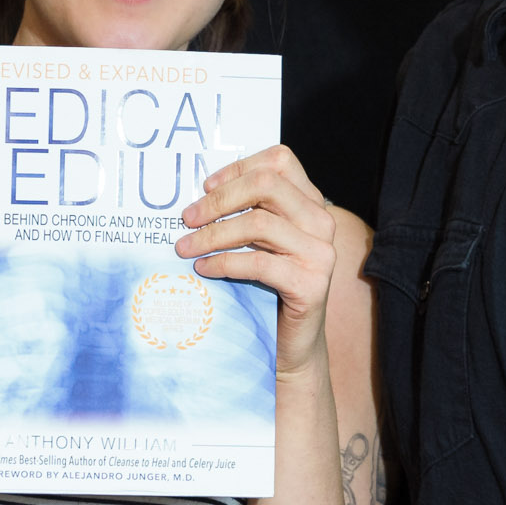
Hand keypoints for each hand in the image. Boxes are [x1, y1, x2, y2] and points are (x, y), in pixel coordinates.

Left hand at [175, 145, 337, 376]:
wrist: (291, 344)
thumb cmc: (266, 289)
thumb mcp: (257, 243)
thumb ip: (244, 215)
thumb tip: (195, 199)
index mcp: (310, 203)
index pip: (280, 161)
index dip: (238, 168)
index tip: (205, 187)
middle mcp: (321, 222)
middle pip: (266, 185)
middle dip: (219, 200)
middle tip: (187, 218)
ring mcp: (320, 253)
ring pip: (259, 223)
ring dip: (213, 234)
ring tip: (184, 247)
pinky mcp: (312, 284)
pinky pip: (258, 263)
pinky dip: (224, 262)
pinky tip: (203, 268)